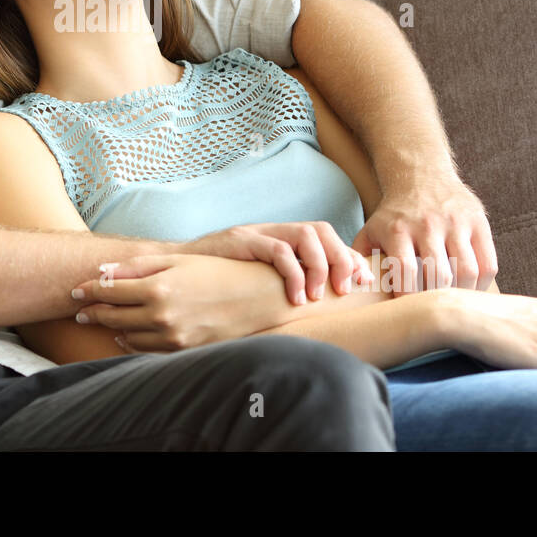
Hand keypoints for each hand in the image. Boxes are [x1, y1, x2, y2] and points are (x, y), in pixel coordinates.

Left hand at [70, 253, 366, 351]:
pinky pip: (146, 351)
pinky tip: (126, 334)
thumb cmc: (217, 272)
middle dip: (93, 311)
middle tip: (79, 308)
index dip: (88, 291)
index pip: (109, 291)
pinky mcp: (182, 351)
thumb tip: (102, 271)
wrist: (256, 299)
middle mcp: (161, 315)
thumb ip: (138, 266)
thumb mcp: (178, 260)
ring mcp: (171, 337)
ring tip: (101, 319)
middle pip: (112, 316)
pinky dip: (131, 343)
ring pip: (126, 336)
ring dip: (110, 328)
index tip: (75, 291)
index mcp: (158, 287)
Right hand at [178, 221, 373, 304]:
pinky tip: (294, 296)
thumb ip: (284, 283)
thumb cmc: (218, 281)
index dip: (348, 256)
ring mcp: (258, 232)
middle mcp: (273, 230)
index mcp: (282, 238)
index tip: (362, 282)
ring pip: (305, 235)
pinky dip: (293, 273)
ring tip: (314, 296)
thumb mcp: (257, 281)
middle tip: (342, 290)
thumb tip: (320, 306)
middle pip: (321, 230)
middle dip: (339, 259)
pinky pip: (278, 249)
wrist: (175, 268)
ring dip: (318, 266)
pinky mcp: (243, 239)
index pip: (326, 236)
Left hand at [353, 173, 496, 295]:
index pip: (406, 271)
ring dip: (461, 293)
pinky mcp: (478, 222)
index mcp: (399, 229)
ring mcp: (456, 223)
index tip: (407, 309)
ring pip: (467, 272)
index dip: (408, 297)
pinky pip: (488, 264)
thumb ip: (360, 259)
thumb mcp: (371, 230)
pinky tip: (468, 287)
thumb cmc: (394, 215)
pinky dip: (481, 284)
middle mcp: (428, 224)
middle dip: (435, 299)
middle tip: (432, 308)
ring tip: (451, 300)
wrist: (420, 175)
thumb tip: (358, 287)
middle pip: (439, 275)